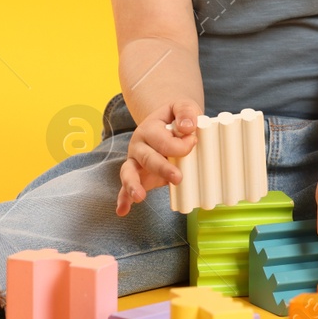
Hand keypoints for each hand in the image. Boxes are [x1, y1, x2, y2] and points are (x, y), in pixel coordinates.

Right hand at [116, 99, 199, 215]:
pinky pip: (125, 188)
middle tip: (178, 178)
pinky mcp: (137, 176)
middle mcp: (139, 145)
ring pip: (129, 172)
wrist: (166, 123)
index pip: (163, 140)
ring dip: (133, 185)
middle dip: (162, 168)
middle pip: (148, 158)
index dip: (181, 145)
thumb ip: (185, 112)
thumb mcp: (182, 107)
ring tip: (140, 196)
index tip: (194, 142)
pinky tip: (123, 210)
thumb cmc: (177, 118)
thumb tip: (187, 128)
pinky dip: (123, 199)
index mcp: (149, 128)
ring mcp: (136, 161)